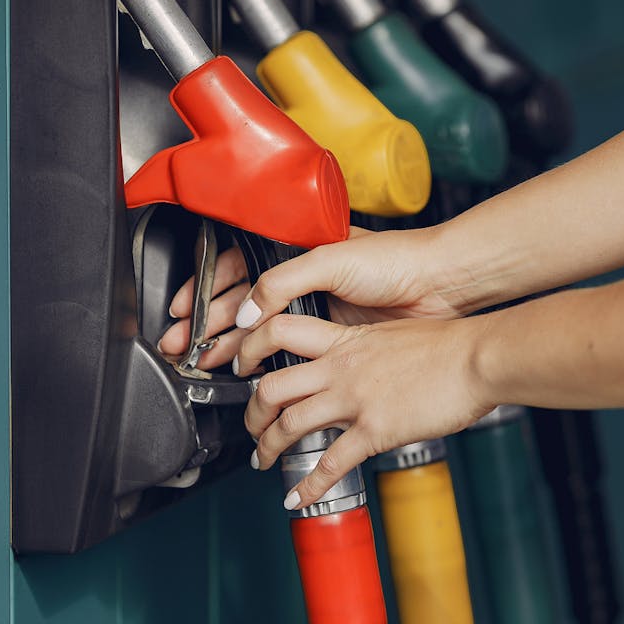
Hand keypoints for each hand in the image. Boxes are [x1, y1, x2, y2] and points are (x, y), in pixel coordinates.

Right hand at [159, 224, 459, 365]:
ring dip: (230, 346)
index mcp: (296, 250)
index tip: (183, 310)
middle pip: (242, 303)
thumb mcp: (330, 259)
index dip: (206, 290)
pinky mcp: (335, 339)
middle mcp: (303, 280)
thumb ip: (282, 283)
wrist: (441, 285)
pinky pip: (289, 352)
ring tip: (206, 363)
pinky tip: (249, 373)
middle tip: (182, 346)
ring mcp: (318, 311)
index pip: (237, 268)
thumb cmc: (396, 260)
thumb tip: (248, 314)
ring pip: (261, 331)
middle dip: (208, 324)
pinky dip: (265, 363)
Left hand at [236, 313, 490, 508]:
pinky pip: (329, 463)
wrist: (478, 358)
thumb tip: (366, 366)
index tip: (245, 366)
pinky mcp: (373, 430)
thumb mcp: (397, 334)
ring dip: (267, 448)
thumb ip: (370, 350)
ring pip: (288, 423)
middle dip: (252, 413)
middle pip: (271, 386)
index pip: (280, 332)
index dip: (252, 348)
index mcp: (345, 340)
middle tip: (252, 427)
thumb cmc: (452, 345)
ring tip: (262, 461)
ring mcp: (354, 399)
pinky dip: (307, 486)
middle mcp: (340, 367)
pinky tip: (296, 498)